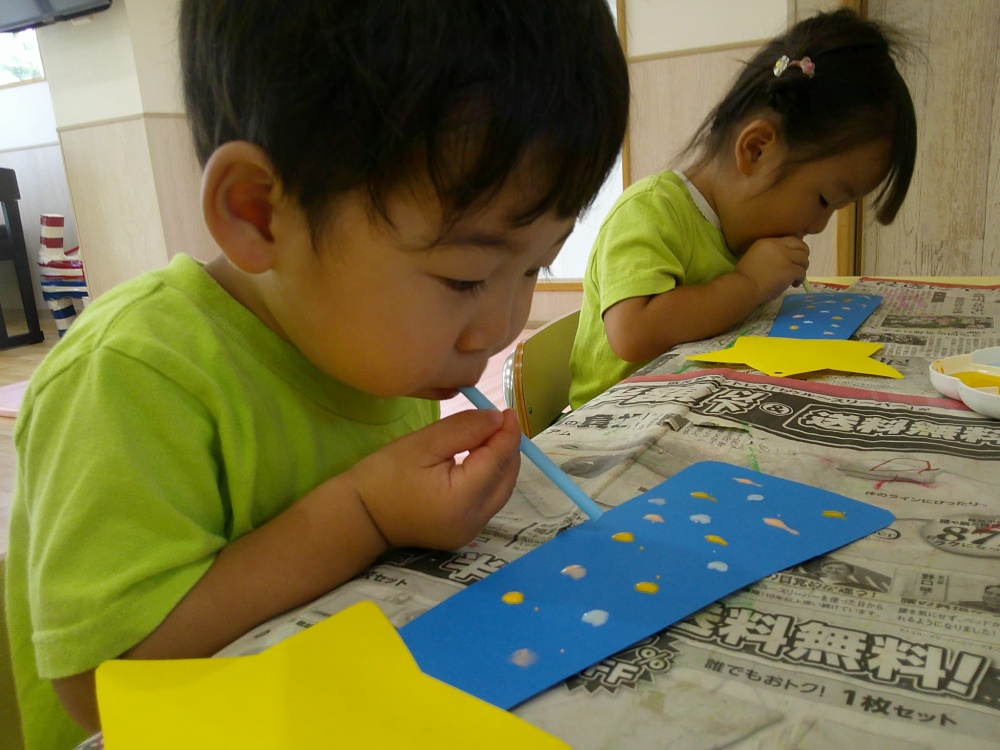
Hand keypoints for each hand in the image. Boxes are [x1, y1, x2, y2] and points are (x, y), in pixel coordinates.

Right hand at [346, 408, 521, 549]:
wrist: (360, 516)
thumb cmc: (384, 475)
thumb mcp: (423, 444)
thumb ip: (464, 429)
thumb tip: (498, 419)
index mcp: (462, 499)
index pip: (498, 460)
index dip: (507, 434)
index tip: (507, 411)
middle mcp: (474, 521)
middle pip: (507, 479)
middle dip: (508, 448)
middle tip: (499, 422)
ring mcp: (470, 532)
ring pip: (501, 491)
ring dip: (501, 464)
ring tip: (489, 437)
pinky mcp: (464, 534)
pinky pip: (489, 502)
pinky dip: (490, 479)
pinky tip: (478, 461)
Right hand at [734, 236, 809, 301]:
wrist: (744, 287)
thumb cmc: (745, 276)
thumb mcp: (755, 255)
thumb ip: (770, 253)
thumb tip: (784, 257)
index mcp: (768, 241)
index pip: (791, 239)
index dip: (796, 248)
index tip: (793, 257)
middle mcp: (778, 246)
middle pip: (802, 247)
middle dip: (803, 257)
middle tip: (798, 266)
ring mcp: (785, 258)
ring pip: (804, 260)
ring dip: (802, 268)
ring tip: (794, 277)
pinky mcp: (790, 270)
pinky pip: (802, 273)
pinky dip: (800, 279)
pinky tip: (793, 284)